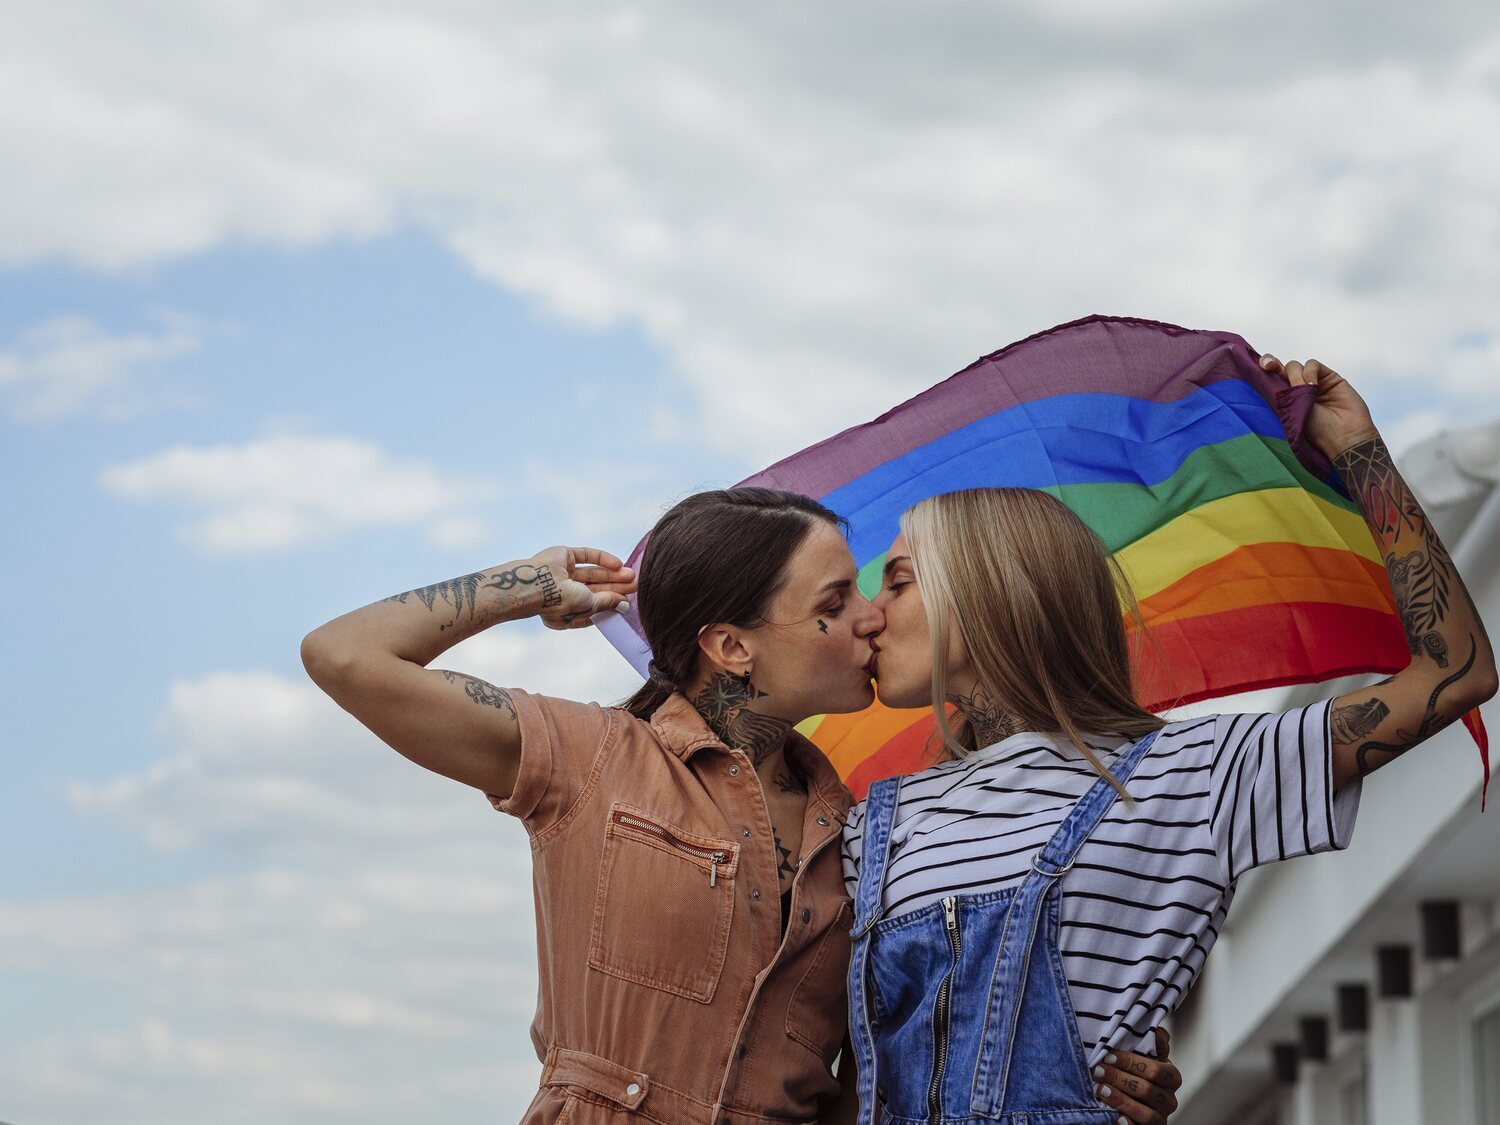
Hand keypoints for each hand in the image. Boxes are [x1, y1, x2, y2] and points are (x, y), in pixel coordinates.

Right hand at [529, 546, 636, 630]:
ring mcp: (562, 574)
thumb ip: (606, 602)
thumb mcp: (588, 605)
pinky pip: (586, 556)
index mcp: (564, 611)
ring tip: (632, 575)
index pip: (592, 608)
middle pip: (595, 589)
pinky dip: (602, 559)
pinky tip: (618, 564)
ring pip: (592, 573)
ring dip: (612, 574)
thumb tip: (625, 604)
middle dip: (615, 588)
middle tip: (636, 585)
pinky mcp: (562, 556)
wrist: (536, 584)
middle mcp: (563, 593)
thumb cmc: (559, 602)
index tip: (628, 603)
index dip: (609, 605)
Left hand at [1094, 1027, 1181, 1123]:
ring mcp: (1160, 1118)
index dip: (1132, 1063)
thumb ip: (1152, 1044)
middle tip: (1098, 1071)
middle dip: (1120, 1079)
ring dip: (1121, 1100)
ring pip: (1146, 1113)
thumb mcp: (1145, 1056)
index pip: (1157, 1071)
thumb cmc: (1137, 1071)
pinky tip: (1116, 1117)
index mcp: (1170, 1077)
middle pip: (1148, 1090)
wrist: (1132, 1098)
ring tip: (1101, 1090)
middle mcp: (1169, 1100)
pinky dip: (1128, 1123)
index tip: (1108, 1056)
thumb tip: (1159, 1031)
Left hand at [1259, 353, 1378, 459]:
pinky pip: (1312, 364)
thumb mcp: (1290, 411)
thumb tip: (1268, 368)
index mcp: (1284, 400)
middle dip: (1271, 364)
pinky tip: (1312, 386)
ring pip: (1295, 366)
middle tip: (1267, 366)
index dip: (1263, 370)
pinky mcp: (1329, 377)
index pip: (1269, 381)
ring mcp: (1313, 382)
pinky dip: (1309, 371)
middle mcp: (1296, 390)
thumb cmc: (1316, 431)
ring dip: (1295, 375)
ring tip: (1304, 392)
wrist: (1344, 436)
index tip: (1260, 367)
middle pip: (1280, 369)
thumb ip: (1281, 391)